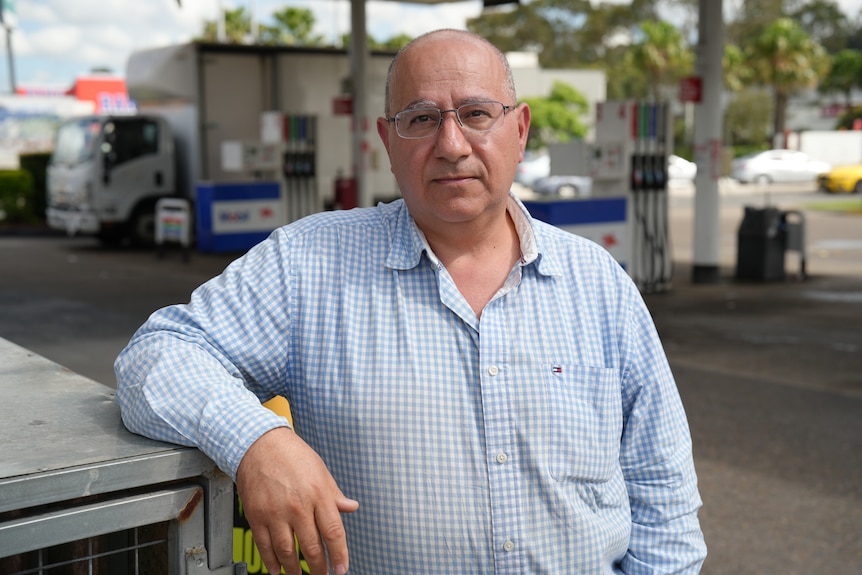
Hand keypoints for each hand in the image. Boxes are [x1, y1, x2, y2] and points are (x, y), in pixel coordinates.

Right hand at [236, 427, 359, 574]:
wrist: (259, 444)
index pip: (333, 532)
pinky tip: (277, 569)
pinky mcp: (257, 516)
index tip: (341, 568)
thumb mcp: (321, 471)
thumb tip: (351, 507)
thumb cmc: (292, 455)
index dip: (339, 554)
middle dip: (319, 567)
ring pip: (287, 551)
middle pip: (311, 546)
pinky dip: (271, 561)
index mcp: (318, 494)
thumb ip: (335, 494)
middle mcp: (298, 506)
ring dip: (294, 569)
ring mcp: (276, 513)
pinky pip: (264, 546)